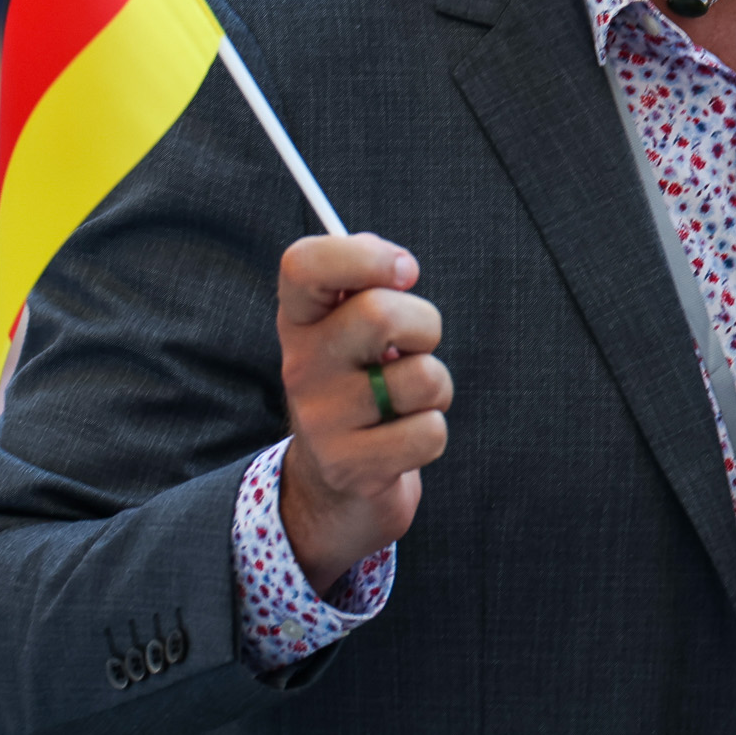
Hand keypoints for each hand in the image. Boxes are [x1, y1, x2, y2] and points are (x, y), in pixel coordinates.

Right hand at [276, 234, 450, 592]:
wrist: (334, 479)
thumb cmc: (361, 385)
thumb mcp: (354, 330)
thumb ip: (368, 284)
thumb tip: (396, 263)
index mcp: (301, 320)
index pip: (303, 264)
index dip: (362, 255)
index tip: (406, 270)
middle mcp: (300, 365)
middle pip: (380, 314)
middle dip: (425, 325)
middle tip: (414, 348)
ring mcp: (320, 417)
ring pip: (422, 377)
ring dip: (435, 389)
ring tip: (405, 401)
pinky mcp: (348, 466)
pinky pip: (429, 433)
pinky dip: (431, 434)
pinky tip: (401, 439)